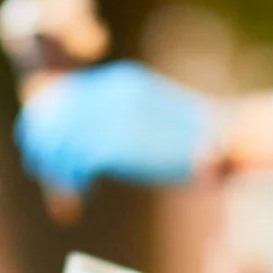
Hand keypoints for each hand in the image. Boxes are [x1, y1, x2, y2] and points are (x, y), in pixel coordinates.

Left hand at [14, 61, 217, 195]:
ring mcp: (113, 114)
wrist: (227, 138)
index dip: (47, 125)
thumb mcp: (150, 113)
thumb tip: (81, 138)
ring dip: (58, 167)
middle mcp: (111, 91)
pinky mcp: (117, 142)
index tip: (46, 151)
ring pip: (60, 140)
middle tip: (50, 173)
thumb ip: (117, 117)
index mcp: (119, 80)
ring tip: (71, 187)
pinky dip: (73, 179)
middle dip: (46, 148)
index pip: (65, 97)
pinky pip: (75, 160)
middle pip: (55, 117)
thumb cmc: (194, 138)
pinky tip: (86, 192)